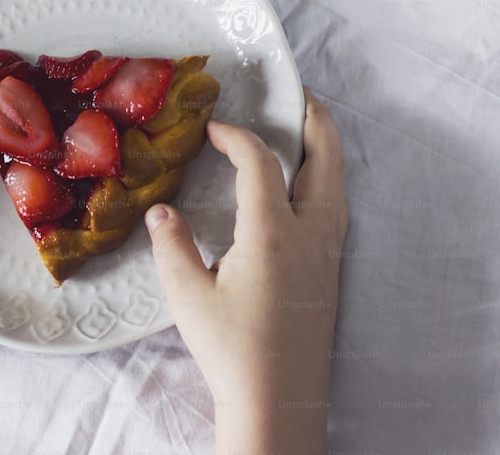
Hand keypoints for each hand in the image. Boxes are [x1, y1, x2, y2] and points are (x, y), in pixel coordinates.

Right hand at [145, 87, 346, 453]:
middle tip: (299, 97)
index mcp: (272, 234)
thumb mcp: (187, 297)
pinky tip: (306, 190)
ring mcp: (327, 255)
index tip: (214, 128)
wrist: (277, 403)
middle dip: (313, 122)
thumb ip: (172, 245)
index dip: (237, 137)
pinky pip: (336, 209)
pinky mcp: (331, 274)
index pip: (260, 163)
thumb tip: (161, 210)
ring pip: (337, 185)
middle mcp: (310, 236)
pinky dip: (325, 181)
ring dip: (324, 150)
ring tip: (306, 132)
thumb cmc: (232, 352)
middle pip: (325, 161)